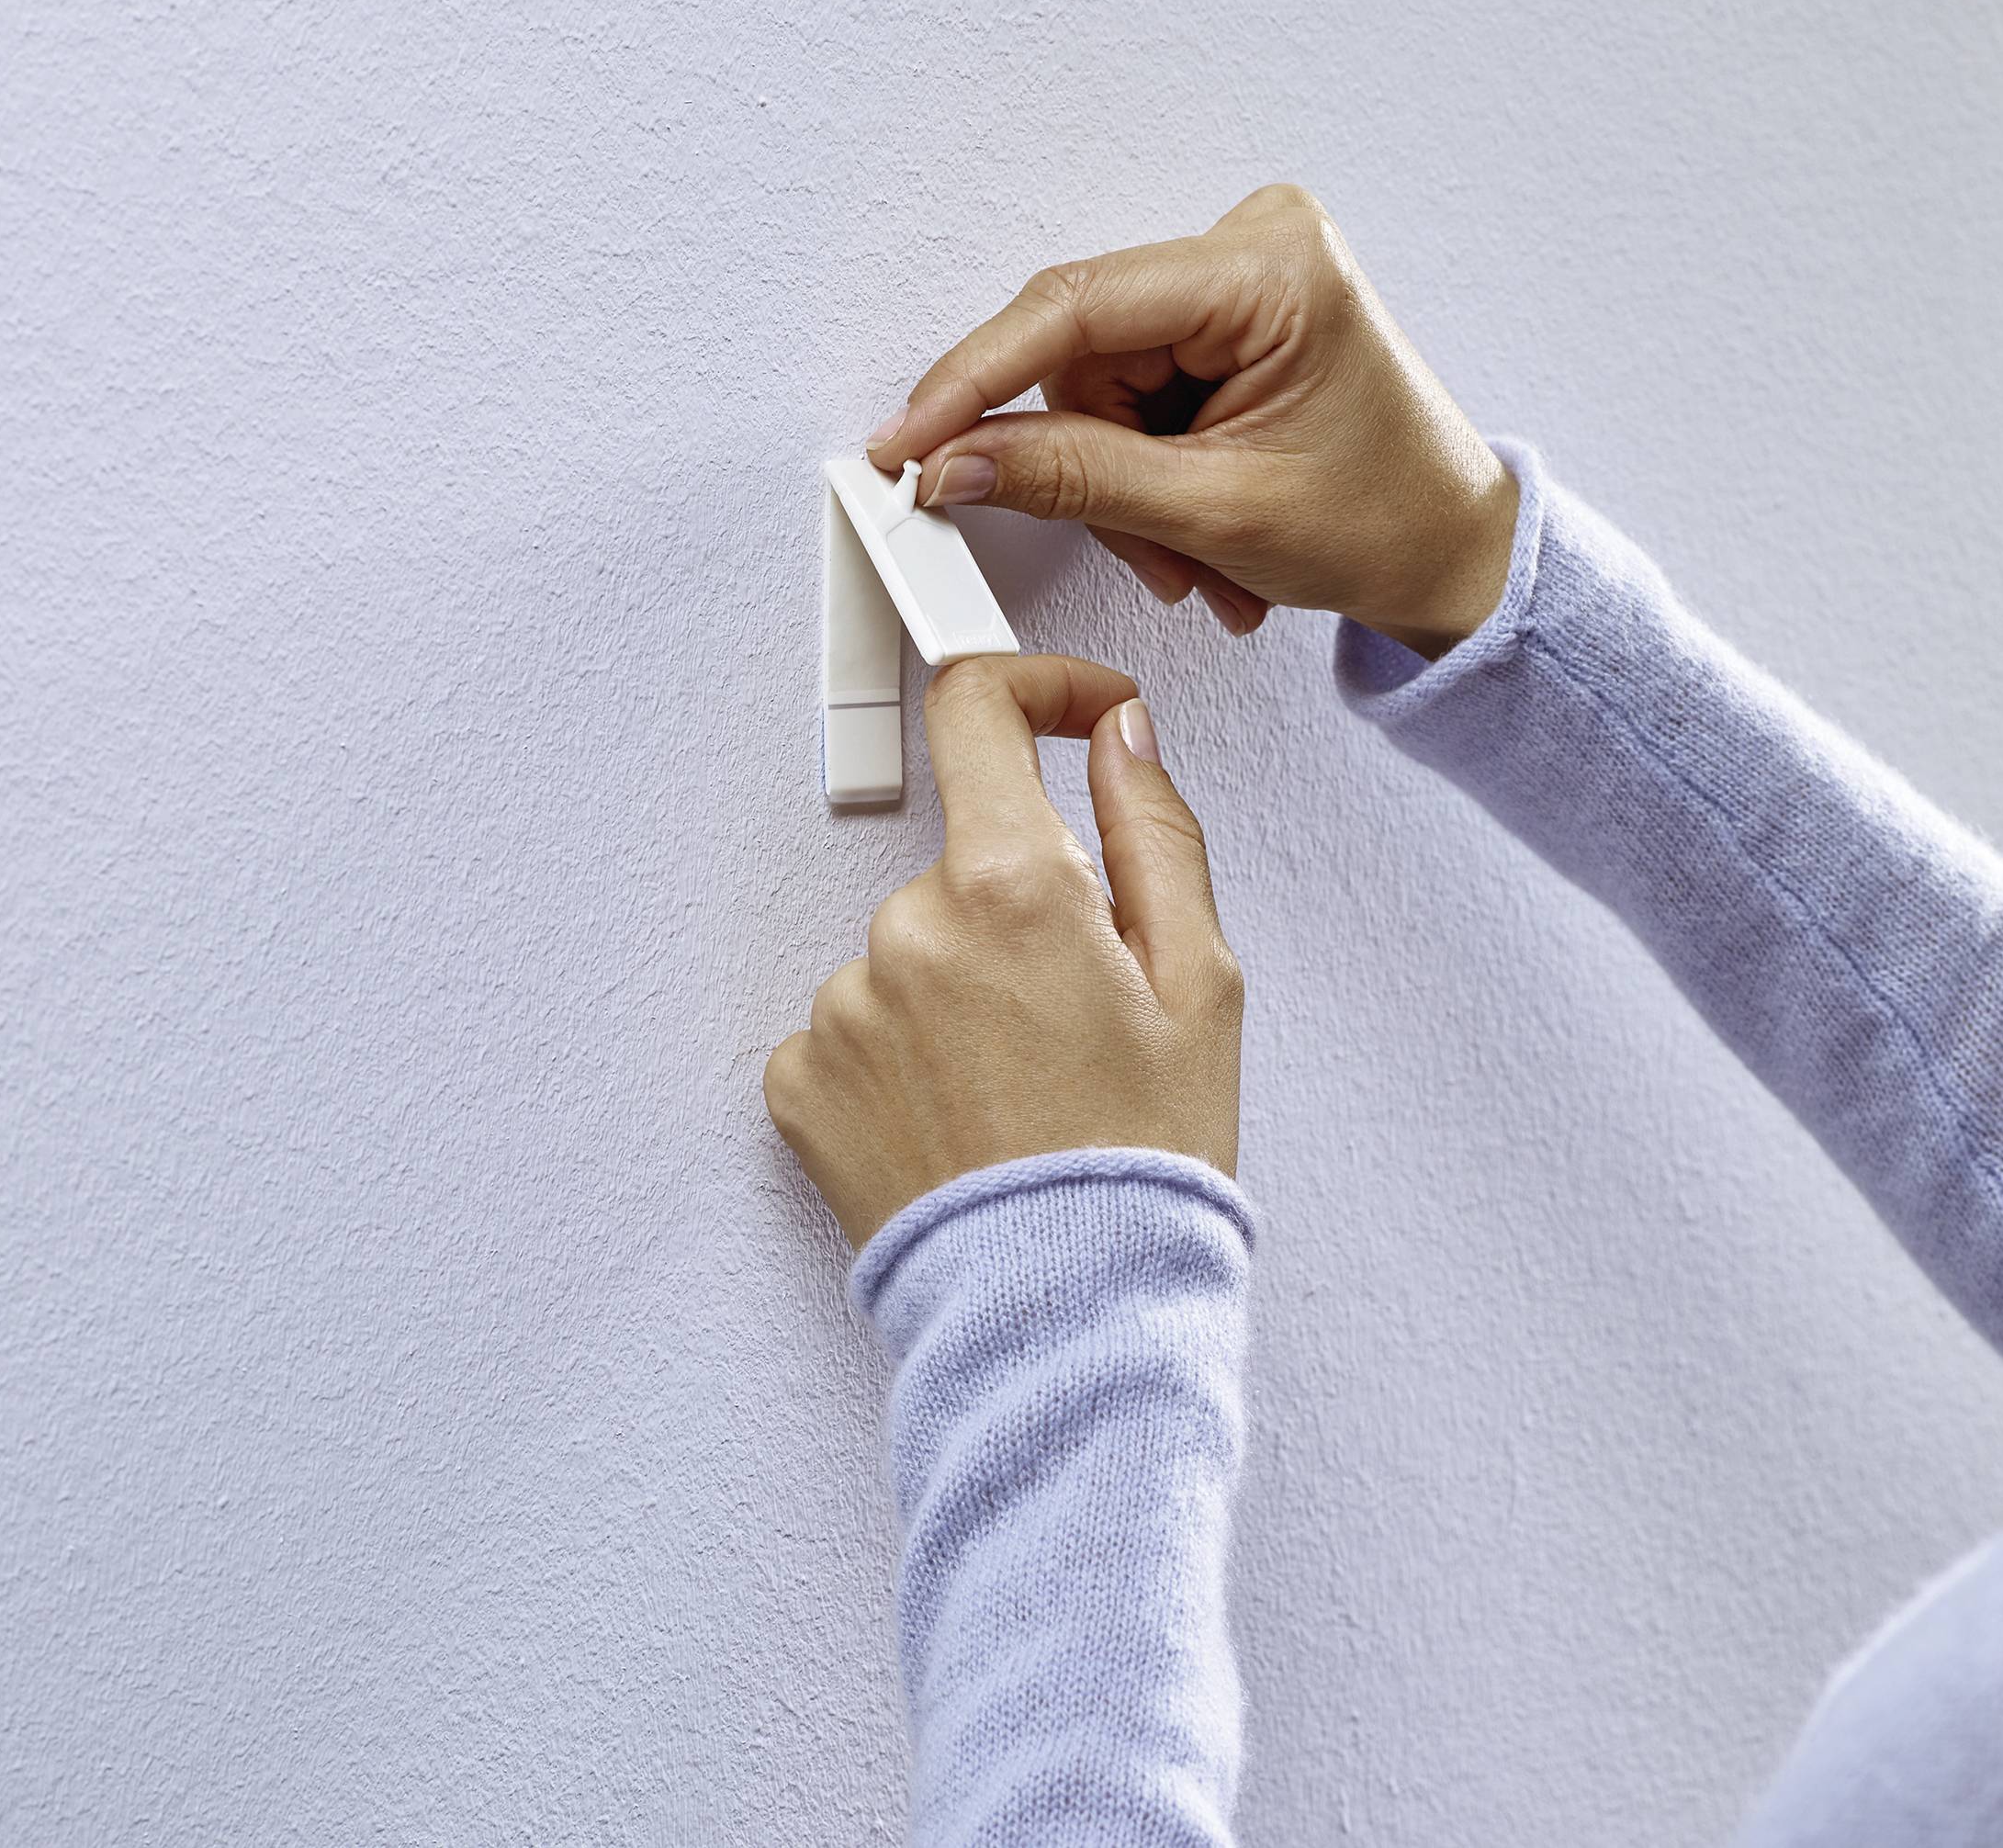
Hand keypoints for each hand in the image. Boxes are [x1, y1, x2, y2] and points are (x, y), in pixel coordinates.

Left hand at [763, 654, 1242, 1251]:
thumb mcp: (1200, 981)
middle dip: (1022, 909)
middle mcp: (906, 930)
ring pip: (909, 950)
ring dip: (960, 990)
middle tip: (1080, 1016)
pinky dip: (902, 1056)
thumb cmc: (1143, 1162)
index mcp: (1010, 885)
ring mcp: (843, 1007)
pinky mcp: (802, 1082)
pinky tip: (960, 1119)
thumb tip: (1117, 735)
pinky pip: (855, 1027)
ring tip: (1021, 1090)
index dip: (1032, 689)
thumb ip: (1154, 829)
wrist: (1064, 1313)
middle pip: (962, 861)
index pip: (977, 710)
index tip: (1068, 714)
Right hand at [864, 182, 1518, 657]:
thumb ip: (1071, 479)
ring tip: (1200, 552)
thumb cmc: (1388, 524)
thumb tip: (957, 461)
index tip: (906, 441)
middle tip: (1160, 550)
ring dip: (1129, 490)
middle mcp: (1254, 245)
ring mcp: (1240, 277)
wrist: (1454, 554)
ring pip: (1098, 389)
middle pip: (1084, 357)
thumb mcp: (1214, 513)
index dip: (974, 381)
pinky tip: (1200, 516)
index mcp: (1271, 268)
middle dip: (1100, 470)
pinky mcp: (1227, 316)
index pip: (1077, 308)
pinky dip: (1149, 473)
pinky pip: (1130, 394)